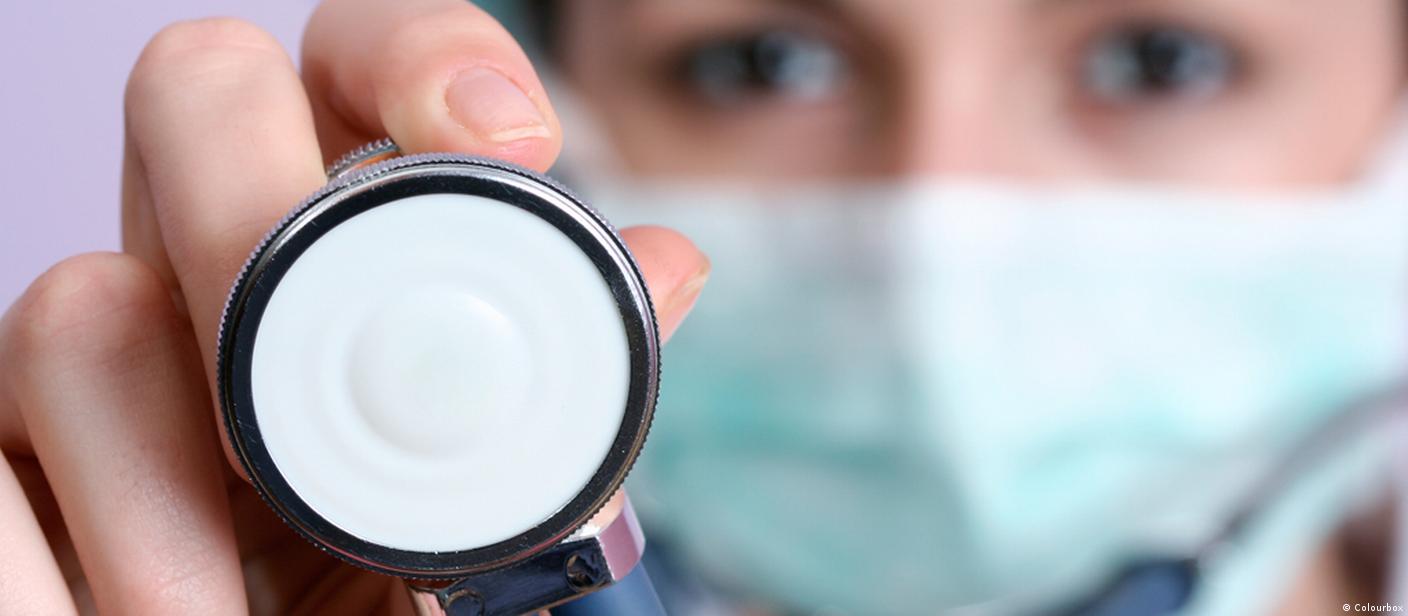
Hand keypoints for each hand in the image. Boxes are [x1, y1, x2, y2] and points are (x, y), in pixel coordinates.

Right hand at [0, 1, 708, 612]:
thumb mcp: (496, 524)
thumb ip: (565, 407)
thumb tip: (669, 263)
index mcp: (339, 271)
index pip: (349, 76)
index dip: (417, 56)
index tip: (508, 137)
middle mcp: (205, 282)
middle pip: (194, 100)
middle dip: (259, 221)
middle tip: (325, 399)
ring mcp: (81, 372)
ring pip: (76, 307)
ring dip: (173, 502)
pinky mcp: (3, 476)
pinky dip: (66, 572)